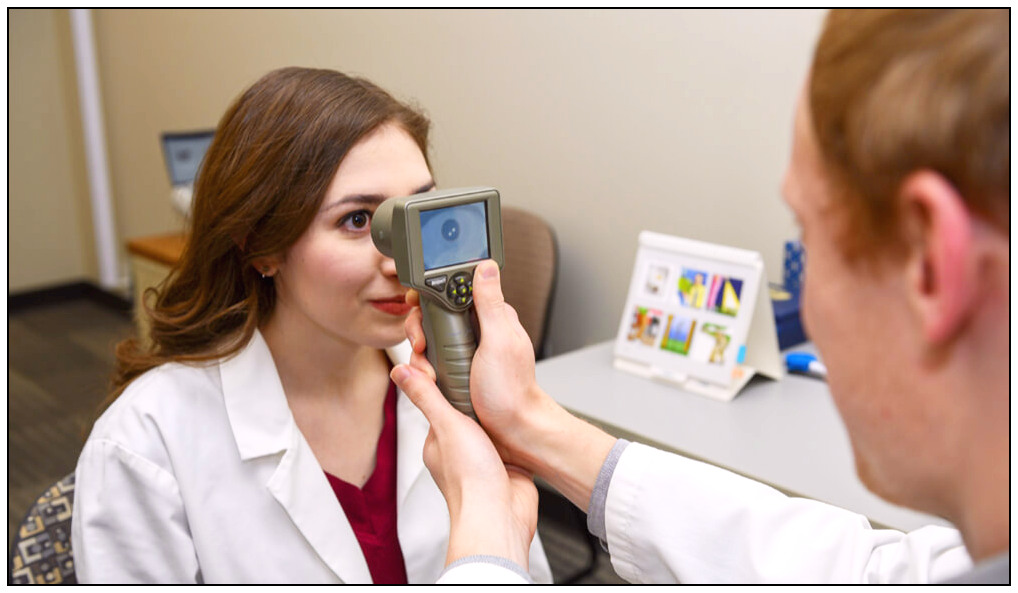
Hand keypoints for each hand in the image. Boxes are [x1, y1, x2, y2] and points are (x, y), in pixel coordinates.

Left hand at [391, 363, 536, 569]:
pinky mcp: (505, 465)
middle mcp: (458, 449)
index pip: (437, 400)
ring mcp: (482, 458)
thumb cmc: (471, 480)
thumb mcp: (447, 426)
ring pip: (487, 424)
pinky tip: (517, 418)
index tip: (455, 356)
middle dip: (475, 392)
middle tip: (485, 368)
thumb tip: (400, 370)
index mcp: (437, 440)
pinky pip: (506, 440)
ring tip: (502, 388)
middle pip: (465, 409)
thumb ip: (426, 396)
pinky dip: (511, 429)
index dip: (446, 378)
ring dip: (494, 410)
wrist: (501, 515)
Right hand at [404, 261, 552, 465]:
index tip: (419, 306)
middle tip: (423, 345)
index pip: (454, 290)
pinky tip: (430, 381)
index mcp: (491, 317)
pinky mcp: (455, 370)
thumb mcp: (499, 341)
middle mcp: (476, 332)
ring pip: (428, 340)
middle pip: (434, 315)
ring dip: (421, 355)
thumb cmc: (512, 390)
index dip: (432, 294)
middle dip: (421, 330)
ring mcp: (465, 352)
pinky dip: (424, 371)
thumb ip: (490, 303)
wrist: (512, 430)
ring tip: (430, 372)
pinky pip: (430, 362)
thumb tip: (486, 267)